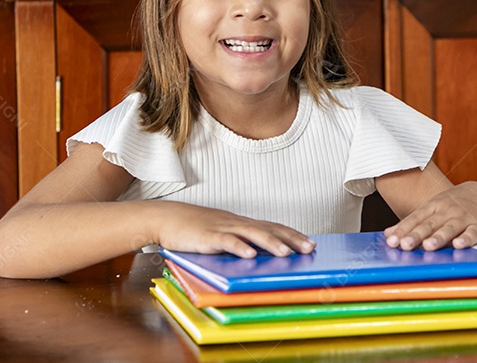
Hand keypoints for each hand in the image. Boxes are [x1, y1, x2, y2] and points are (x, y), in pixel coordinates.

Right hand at [150, 201, 315, 258]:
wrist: (166, 218)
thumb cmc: (193, 229)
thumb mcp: (220, 234)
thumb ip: (238, 243)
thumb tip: (258, 257)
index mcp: (240, 223)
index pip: (272, 226)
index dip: (292, 234)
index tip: (310, 242)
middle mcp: (236, 223)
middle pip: (268, 228)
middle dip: (290, 238)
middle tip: (309, 248)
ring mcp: (222, 228)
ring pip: (251, 233)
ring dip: (270, 242)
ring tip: (286, 253)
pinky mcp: (207, 236)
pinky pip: (225, 241)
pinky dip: (238, 247)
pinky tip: (249, 254)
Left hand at [383, 181, 476, 251]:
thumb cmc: (452, 205)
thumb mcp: (432, 209)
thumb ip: (411, 222)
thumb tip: (388, 235)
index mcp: (432, 207)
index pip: (415, 219)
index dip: (403, 230)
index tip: (391, 241)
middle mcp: (446, 211)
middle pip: (429, 224)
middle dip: (416, 235)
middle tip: (405, 245)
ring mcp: (463, 218)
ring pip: (449, 228)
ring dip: (439, 237)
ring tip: (428, 246)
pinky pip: (472, 233)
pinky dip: (466, 239)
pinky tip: (459, 245)